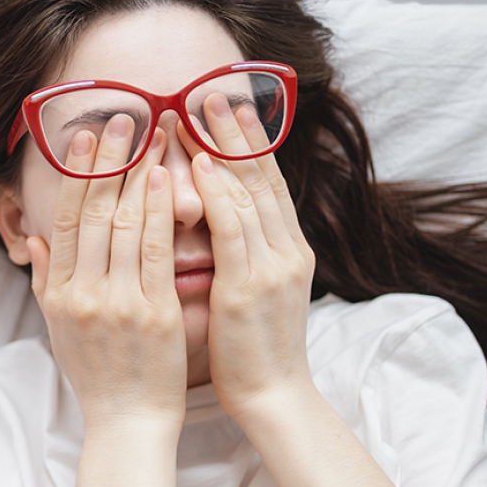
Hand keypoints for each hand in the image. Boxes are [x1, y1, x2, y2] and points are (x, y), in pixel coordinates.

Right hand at [27, 117, 186, 437]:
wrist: (127, 422)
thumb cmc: (96, 376)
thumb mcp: (57, 331)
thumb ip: (46, 283)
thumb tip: (35, 240)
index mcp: (58, 294)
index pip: (64, 221)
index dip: (75, 175)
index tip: (85, 137)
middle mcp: (82, 293)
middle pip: (94, 213)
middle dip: (108, 160)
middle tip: (122, 116)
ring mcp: (118, 301)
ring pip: (124, 224)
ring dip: (138, 174)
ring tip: (151, 133)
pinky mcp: (154, 312)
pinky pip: (155, 253)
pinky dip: (158, 214)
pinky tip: (165, 180)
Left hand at [180, 94, 315, 422]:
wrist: (272, 395)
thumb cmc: (254, 346)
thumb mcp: (258, 290)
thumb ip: (245, 253)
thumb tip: (225, 223)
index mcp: (288, 249)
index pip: (269, 185)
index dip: (250, 145)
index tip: (231, 110)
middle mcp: (286, 249)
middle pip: (262, 178)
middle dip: (238, 133)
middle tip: (217, 92)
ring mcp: (272, 266)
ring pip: (249, 194)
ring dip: (224, 148)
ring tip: (202, 110)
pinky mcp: (249, 287)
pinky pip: (233, 230)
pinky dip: (218, 194)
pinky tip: (197, 165)